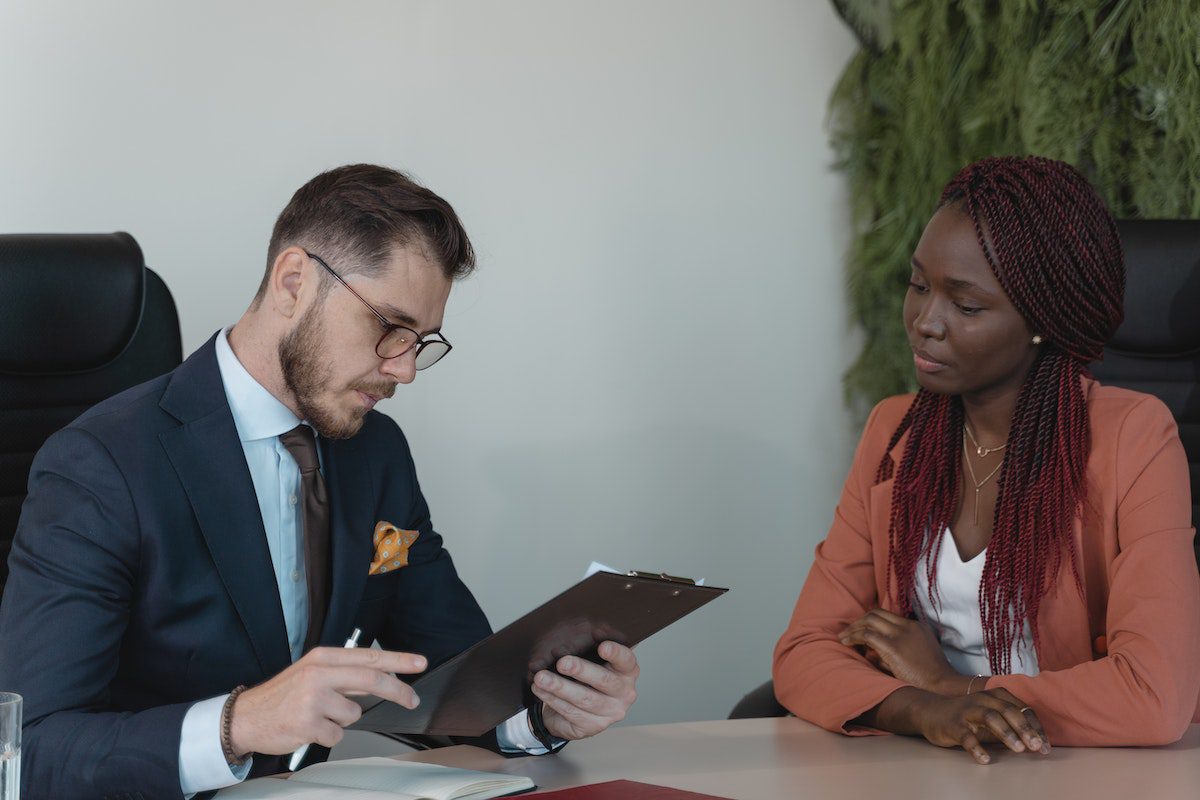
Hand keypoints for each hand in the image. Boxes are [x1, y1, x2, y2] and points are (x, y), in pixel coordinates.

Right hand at [229, 646, 425, 754]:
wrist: (246, 717)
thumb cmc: (282, 696)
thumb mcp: (312, 673)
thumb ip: (343, 674)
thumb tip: (380, 677)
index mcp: (323, 658)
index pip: (369, 657)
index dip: (399, 660)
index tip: (420, 663)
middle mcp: (319, 674)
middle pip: (372, 680)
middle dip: (398, 691)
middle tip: (412, 700)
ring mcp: (313, 699)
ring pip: (354, 714)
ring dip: (342, 720)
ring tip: (318, 715)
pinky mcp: (308, 724)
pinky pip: (338, 734)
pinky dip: (328, 735)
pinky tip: (309, 728)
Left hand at [531, 641, 638, 740]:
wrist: (578, 710)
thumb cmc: (587, 678)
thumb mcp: (593, 661)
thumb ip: (592, 648)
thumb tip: (582, 626)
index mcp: (627, 671)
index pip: (627, 660)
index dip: (616, 653)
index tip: (602, 647)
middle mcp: (624, 693)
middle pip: (604, 680)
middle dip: (581, 670)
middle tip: (562, 662)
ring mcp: (610, 713)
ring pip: (584, 698)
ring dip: (559, 687)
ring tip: (542, 677)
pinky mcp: (593, 726)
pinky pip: (571, 712)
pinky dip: (553, 699)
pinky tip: (541, 690)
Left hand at [840, 609, 960, 692]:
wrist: (944, 686)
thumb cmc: (931, 677)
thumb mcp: (917, 655)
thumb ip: (897, 649)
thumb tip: (871, 652)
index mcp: (916, 626)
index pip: (887, 615)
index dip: (869, 620)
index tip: (859, 629)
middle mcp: (908, 626)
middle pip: (876, 613)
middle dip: (858, 621)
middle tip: (847, 632)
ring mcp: (901, 635)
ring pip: (869, 620)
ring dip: (853, 628)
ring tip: (843, 638)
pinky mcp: (893, 647)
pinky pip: (867, 635)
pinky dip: (854, 637)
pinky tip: (846, 643)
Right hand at [911, 688, 1050, 763]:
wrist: (931, 712)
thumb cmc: (968, 717)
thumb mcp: (991, 715)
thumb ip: (1011, 725)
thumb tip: (1037, 742)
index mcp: (995, 696)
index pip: (1021, 709)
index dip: (1036, 727)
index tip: (1046, 746)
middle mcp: (982, 700)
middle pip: (1008, 710)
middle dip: (1025, 729)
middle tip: (1037, 747)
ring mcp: (967, 711)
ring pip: (990, 717)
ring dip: (1006, 733)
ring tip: (1019, 749)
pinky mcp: (953, 725)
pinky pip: (966, 736)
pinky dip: (977, 748)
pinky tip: (985, 759)